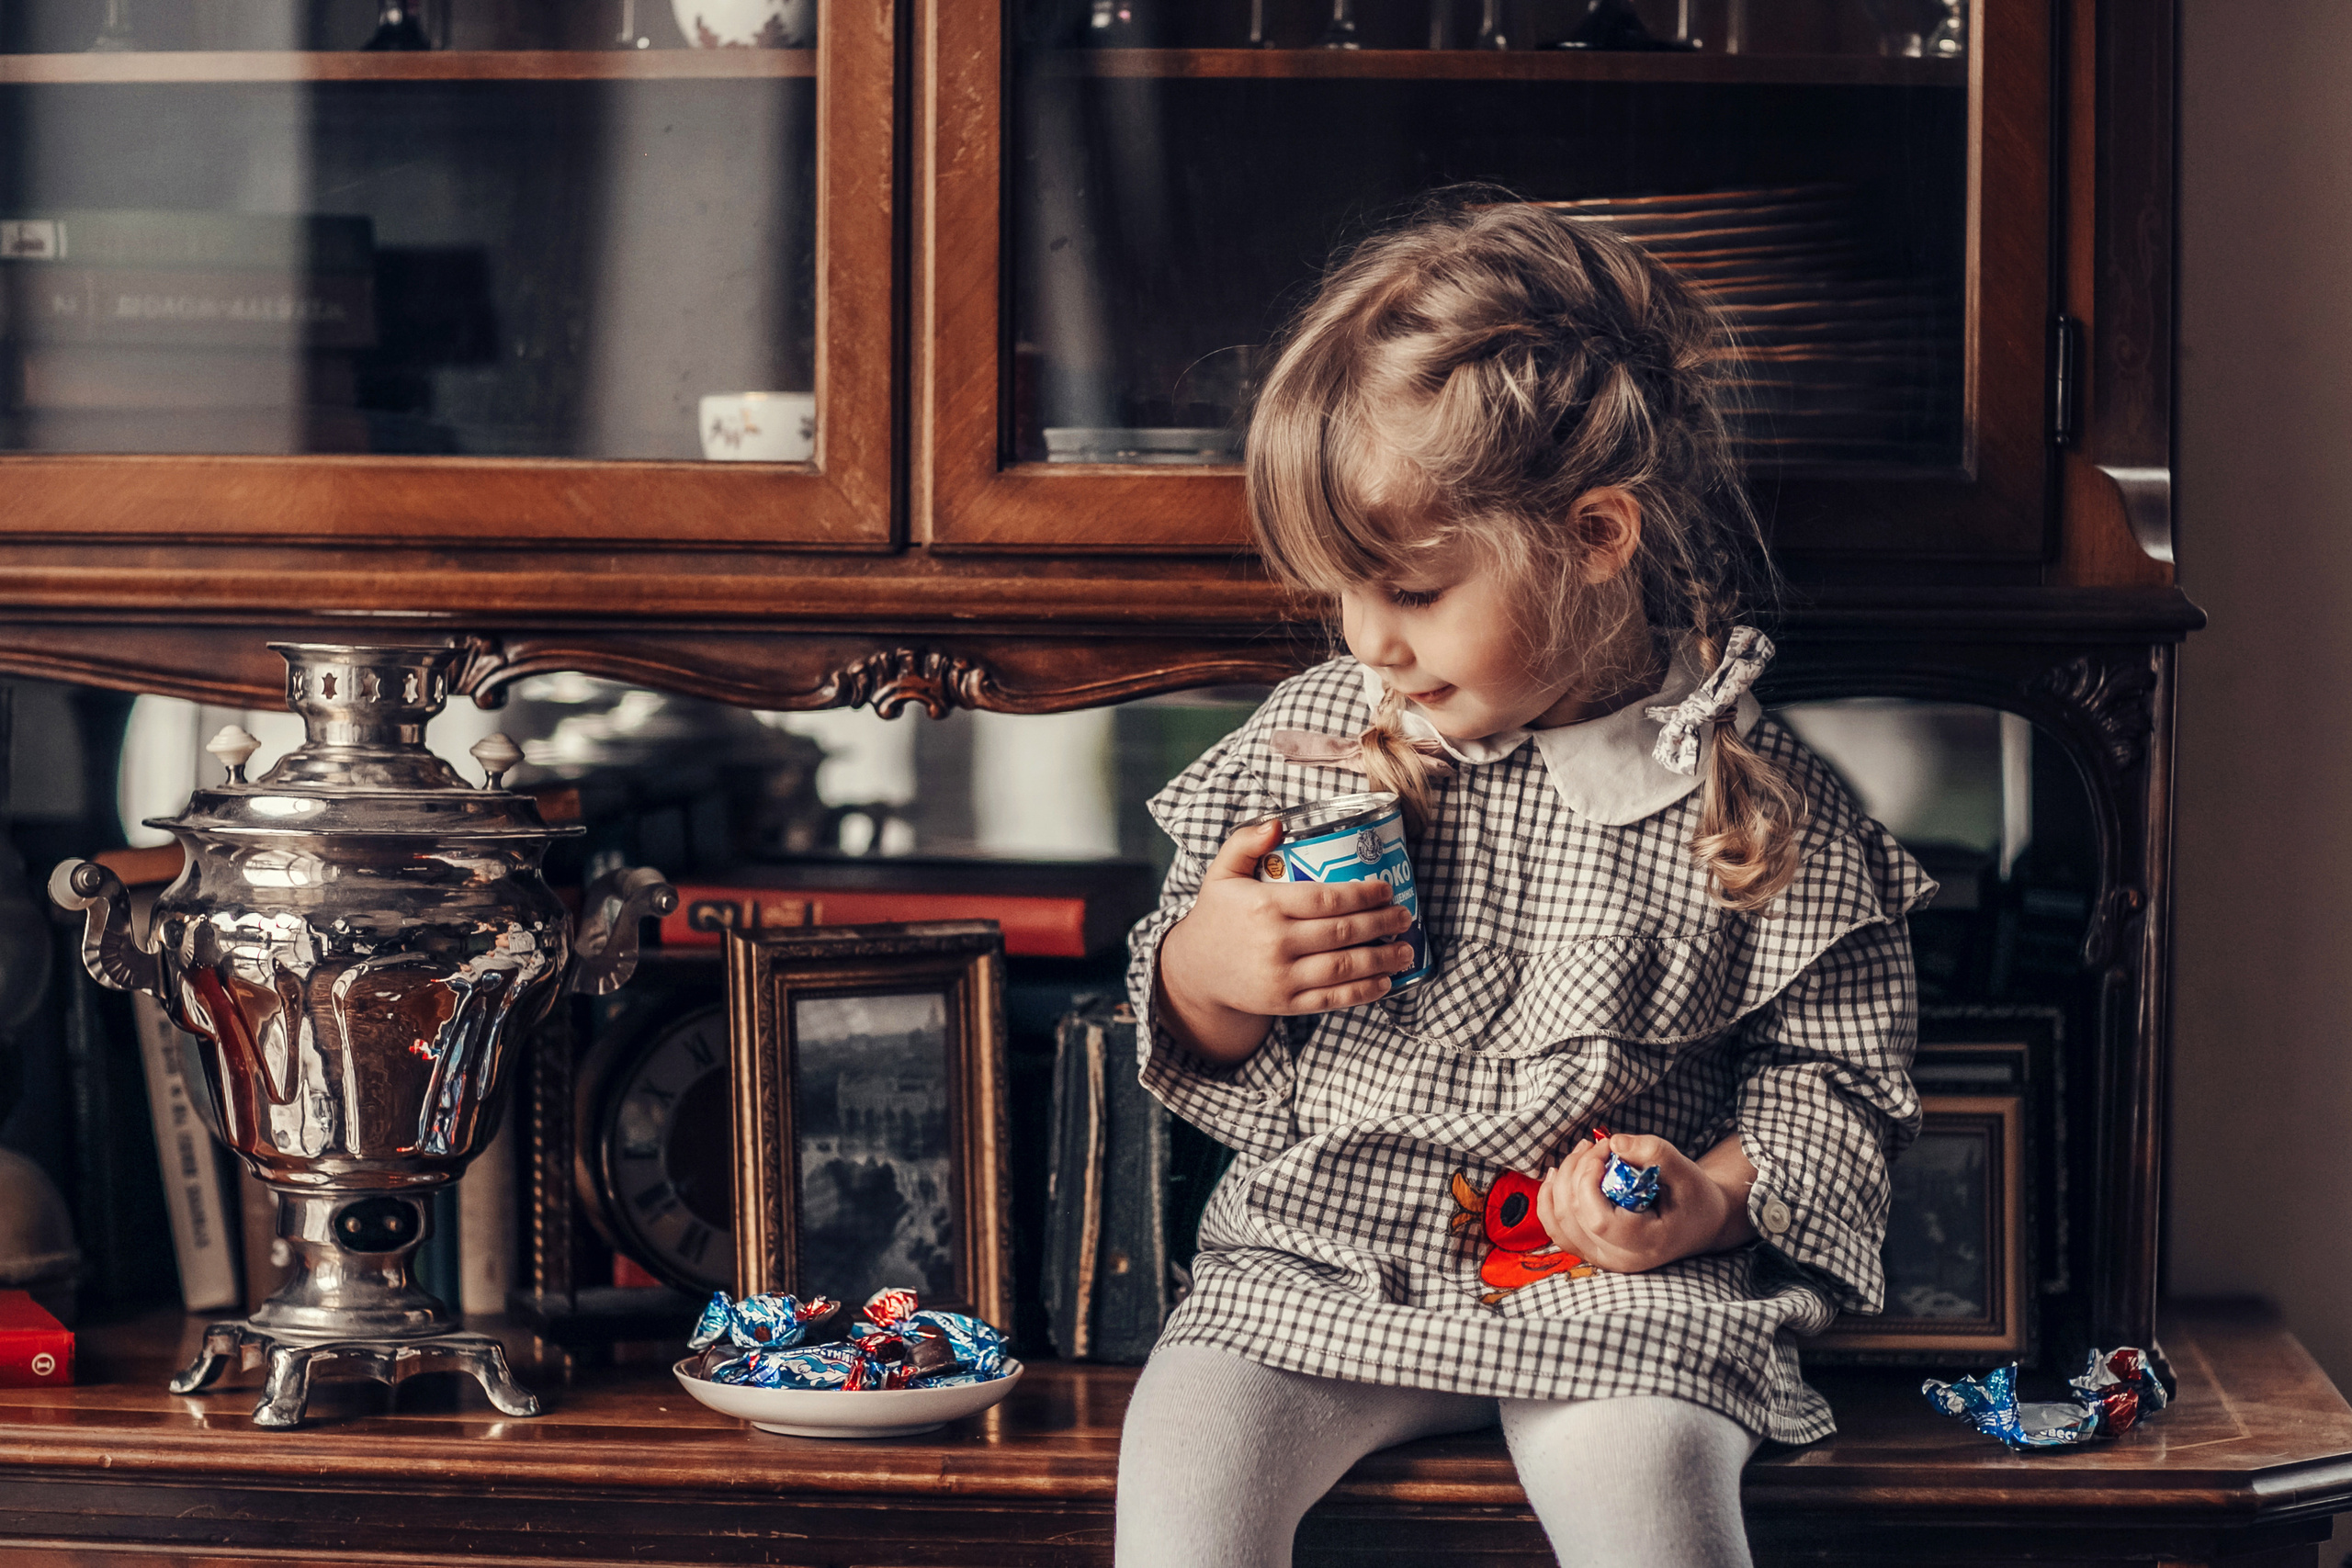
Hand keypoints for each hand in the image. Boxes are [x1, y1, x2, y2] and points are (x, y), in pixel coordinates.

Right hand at [1156, 817, 1418, 1064]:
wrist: (1196, 971)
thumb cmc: (1217, 916)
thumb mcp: (1221, 873)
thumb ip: (1245, 842)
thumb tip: (1278, 823)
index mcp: (1264, 906)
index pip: (1325, 898)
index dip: (1363, 894)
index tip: (1385, 889)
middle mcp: (1275, 942)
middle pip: (1342, 932)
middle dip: (1382, 923)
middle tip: (1404, 916)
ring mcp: (1281, 976)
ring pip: (1344, 967)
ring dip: (1382, 958)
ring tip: (1405, 949)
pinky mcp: (1285, 1004)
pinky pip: (1332, 999)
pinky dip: (1364, 991)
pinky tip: (1385, 981)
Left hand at [1535, 1132, 1752, 1275]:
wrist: (1701, 1222)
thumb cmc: (1695, 1197)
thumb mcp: (1686, 1171)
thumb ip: (1654, 1152)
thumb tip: (1613, 1143)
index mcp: (1645, 1244)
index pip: (1597, 1219)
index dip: (1588, 1179)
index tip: (1606, 1149)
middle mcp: (1619, 1259)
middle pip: (1573, 1215)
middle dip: (1577, 1169)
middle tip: (1600, 1145)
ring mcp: (1602, 1259)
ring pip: (1558, 1221)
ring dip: (1561, 1180)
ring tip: (1583, 1152)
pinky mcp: (1591, 1250)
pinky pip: (1556, 1229)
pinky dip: (1550, 1200)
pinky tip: (1557, 1175)